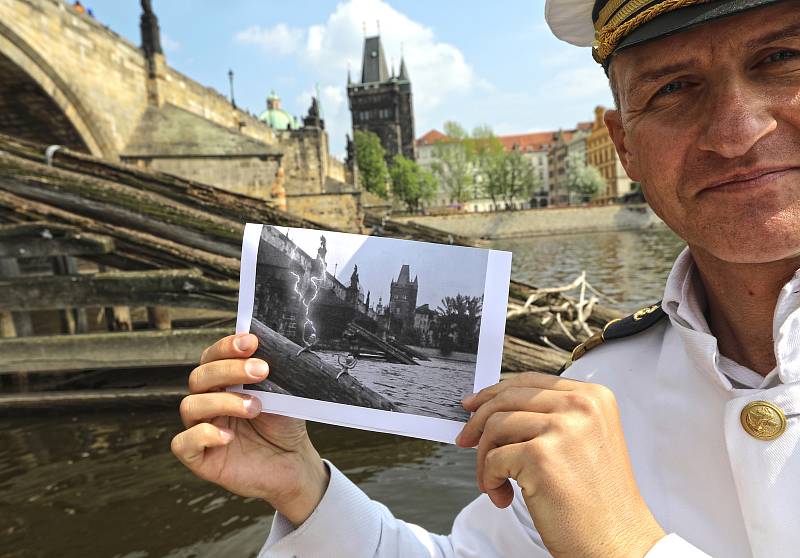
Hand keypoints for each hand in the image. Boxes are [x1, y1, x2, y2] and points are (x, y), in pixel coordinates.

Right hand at [170, 333, 328, 525]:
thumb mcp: (282, 394)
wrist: (293, 461)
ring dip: (223, 402)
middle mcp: (208, 401)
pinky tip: (228, 436)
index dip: (227, 346)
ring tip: (255, 407)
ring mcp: (201, 428)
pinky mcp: (199, 457)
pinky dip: (203, 435)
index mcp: (223, 382)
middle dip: (229, 369)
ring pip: (190, 406)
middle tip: (261, 370)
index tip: (251, 341)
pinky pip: (182, 443)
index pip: (213, 357)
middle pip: (199, 377)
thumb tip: (268, 349)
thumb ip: (270, 373)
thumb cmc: (284, 424)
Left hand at [456, 372, 664, 557]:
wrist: (617, 543)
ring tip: (495, 484)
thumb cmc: (596, 501)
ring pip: (495, 426)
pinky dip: (488, 479)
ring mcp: (562, 429)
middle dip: (479, 422)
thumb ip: (548, 417)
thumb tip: (492, 407)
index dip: (496, 393)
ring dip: (484, 459)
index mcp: (593, 397)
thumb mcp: (583, 441)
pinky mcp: (541, 457)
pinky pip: (493, 458)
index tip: (474, 406)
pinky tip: (502, 497)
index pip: (530, 381)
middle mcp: (581, 406)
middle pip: (507, 398)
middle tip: (465, 441)